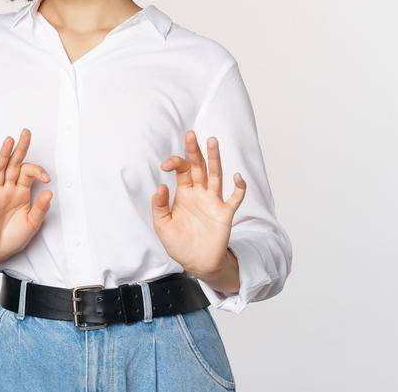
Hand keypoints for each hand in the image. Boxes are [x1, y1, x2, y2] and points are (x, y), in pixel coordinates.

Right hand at [0, 128, 52, 264]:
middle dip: (20, 149)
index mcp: (22, 193)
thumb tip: (50, 192)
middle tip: (26, 132)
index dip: (37, 171)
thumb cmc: (14, 236)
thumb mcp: (32, 224)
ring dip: (3, 156)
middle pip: (14, 165)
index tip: (47, 178)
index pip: (28, 173)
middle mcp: (8, 190)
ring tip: (8, 141)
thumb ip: (40, 209)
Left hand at [153, 130, 245, 276]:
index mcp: (184, 194)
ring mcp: (214, 202)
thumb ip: (159, 206)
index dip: (174, 163)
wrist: (196, 263)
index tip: (165, 164)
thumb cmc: (179, 243)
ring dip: (215, 159)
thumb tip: (160, 185)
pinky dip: (238, 187)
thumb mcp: (162, 225)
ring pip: (216, 175)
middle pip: (198, 167)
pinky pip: (235, 198)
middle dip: (194, 151)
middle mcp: (200, 194)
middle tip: (191, 134)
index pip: (181, 170)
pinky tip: (237, 177)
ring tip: (212, 141)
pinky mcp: (225, 213)